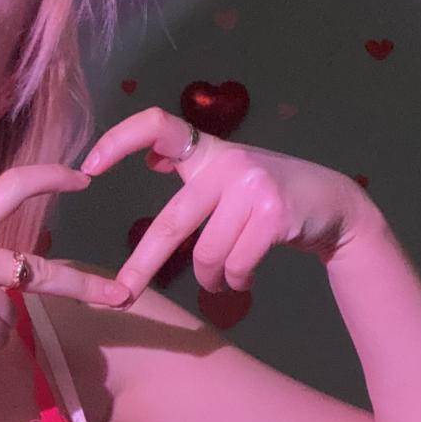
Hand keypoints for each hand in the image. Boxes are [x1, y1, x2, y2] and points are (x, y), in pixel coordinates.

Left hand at [80, 107, 373, 300]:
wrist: (332, 205)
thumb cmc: (268, 195)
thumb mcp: (229, 174)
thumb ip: (192, 170)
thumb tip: (151, 159)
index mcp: (208, 151)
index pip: (156, 125)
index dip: (118, 140)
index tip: (88, 169)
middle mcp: (228, 161)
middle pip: (172, 222)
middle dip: (142, 266)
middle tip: (120, 296)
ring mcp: (252, 185)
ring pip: (207, 254)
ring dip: (211, 279)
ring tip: (222, 280)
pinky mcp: (273, 212)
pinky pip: (236, 265)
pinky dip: (236, 281)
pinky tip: (245, 279)